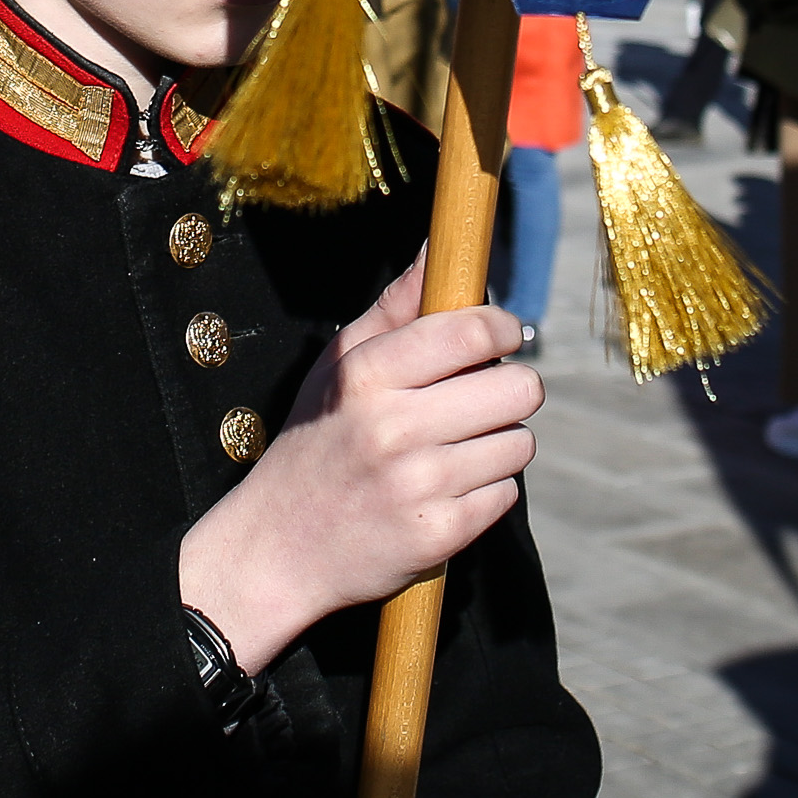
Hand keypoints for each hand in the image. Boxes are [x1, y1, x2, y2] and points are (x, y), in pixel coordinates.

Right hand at [177, 256, 540, 672]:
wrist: (278, 547)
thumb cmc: (313, 442)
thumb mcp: (335, 367)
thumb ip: (393, 309)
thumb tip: (439, 250)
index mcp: (367, 376)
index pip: (473, 332)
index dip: (504, 329)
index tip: (501, 337)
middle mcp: (394, 427)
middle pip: (518, 389)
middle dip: (509, 390)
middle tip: (479, 400)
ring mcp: (419, 485)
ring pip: (519, 444)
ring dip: (498, 444)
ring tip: (453, 450)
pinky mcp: (439, 535)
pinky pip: (506, 494)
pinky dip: (486, 491)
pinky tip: (446, 490)